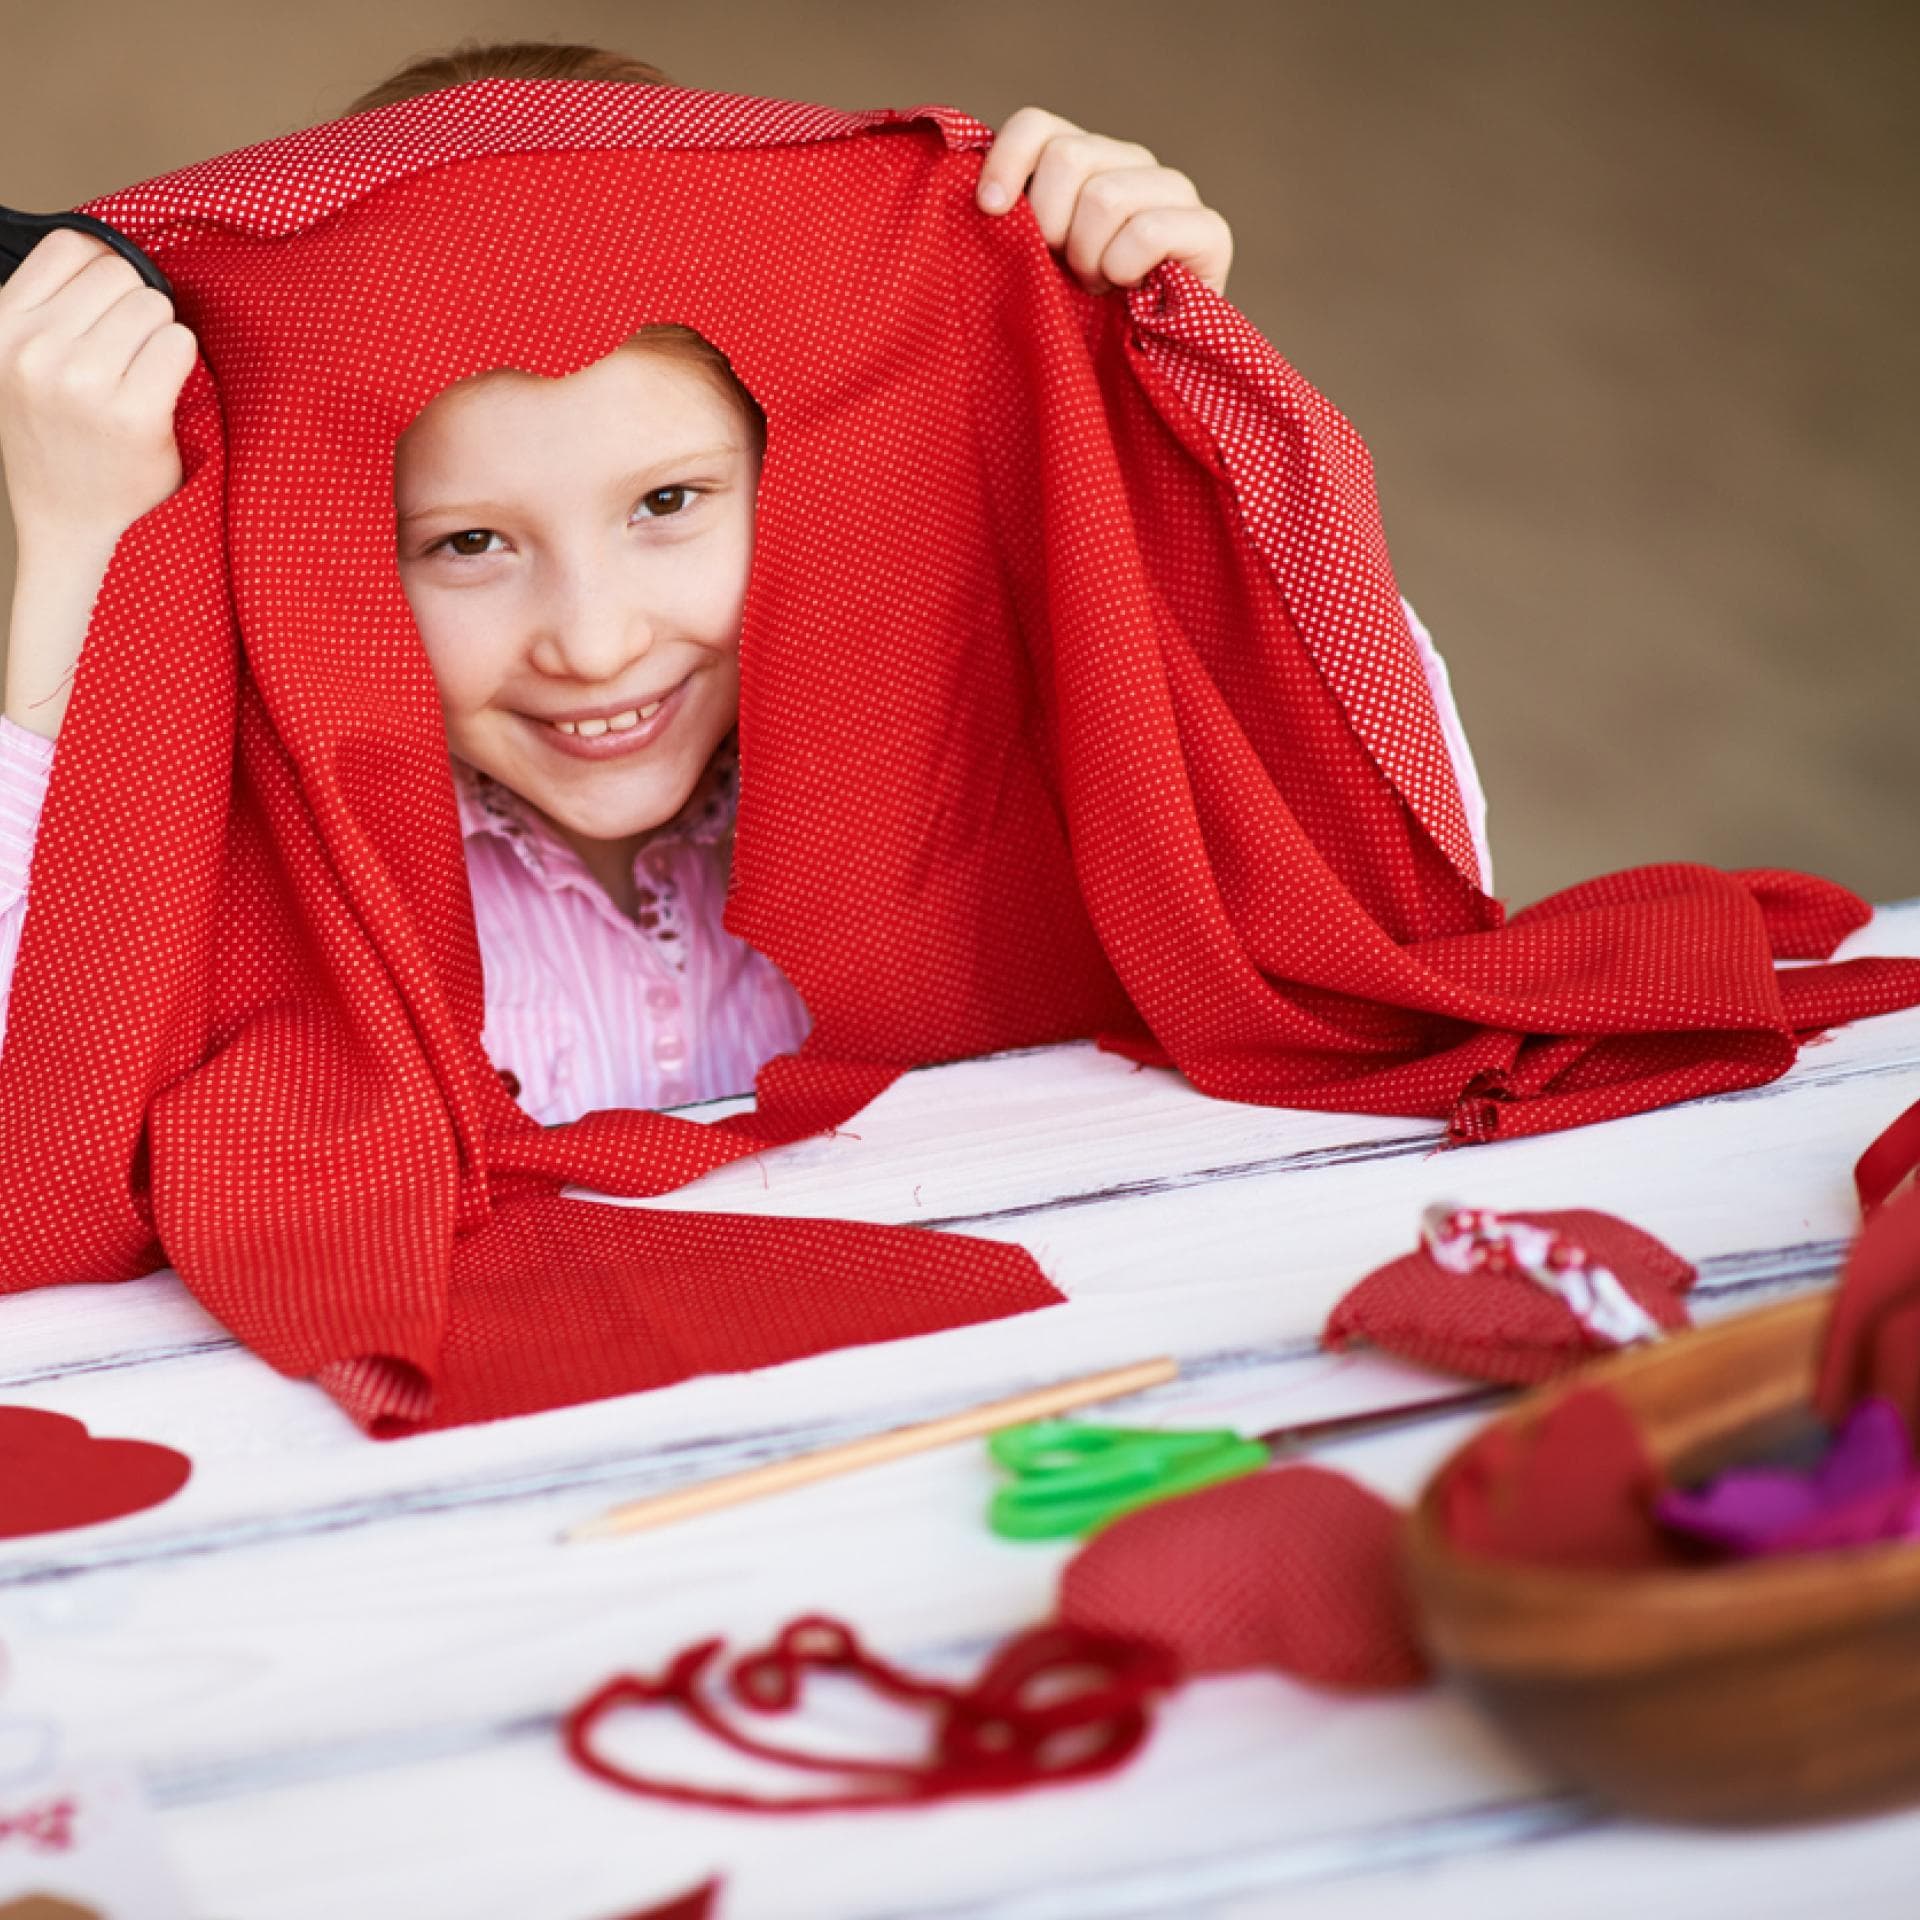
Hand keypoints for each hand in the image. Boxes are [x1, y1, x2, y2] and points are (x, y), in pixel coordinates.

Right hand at [0, 227, 196, 547]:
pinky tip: (163, 398)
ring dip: (163, 337)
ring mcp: (80, 381)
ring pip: (154, 306)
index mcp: (0, 328)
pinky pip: (180, 344)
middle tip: (131, 361)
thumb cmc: (62, 446)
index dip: (105, 276)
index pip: (72, 247)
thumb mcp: (24, 364)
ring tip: (143, 380)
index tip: (110, 317)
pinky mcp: (132, 414)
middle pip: (122, 274)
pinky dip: (184, 365)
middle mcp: (33, 349)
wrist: (75, 531)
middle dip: (138, 309)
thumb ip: (51, 308)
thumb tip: (111, 247)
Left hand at [974, 106, 1233, 298]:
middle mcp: (1130, 162)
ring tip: (1097, 284)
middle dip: (1051, 226)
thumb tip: (984, 197)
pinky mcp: (1208, 230)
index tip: (990, 210)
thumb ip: (1013, 218)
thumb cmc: (1076, 315)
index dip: (1008, 162)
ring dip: (1089, 257)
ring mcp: (1174, 190)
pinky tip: (1128, 288)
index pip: (1039, 126)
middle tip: (1063, 267)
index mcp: (1086, 160)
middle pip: (1068, 158)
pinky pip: (1146, 231)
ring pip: (1105, 197)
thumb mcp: (1033, 261)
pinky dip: (1124, 267)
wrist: (1141, 364)